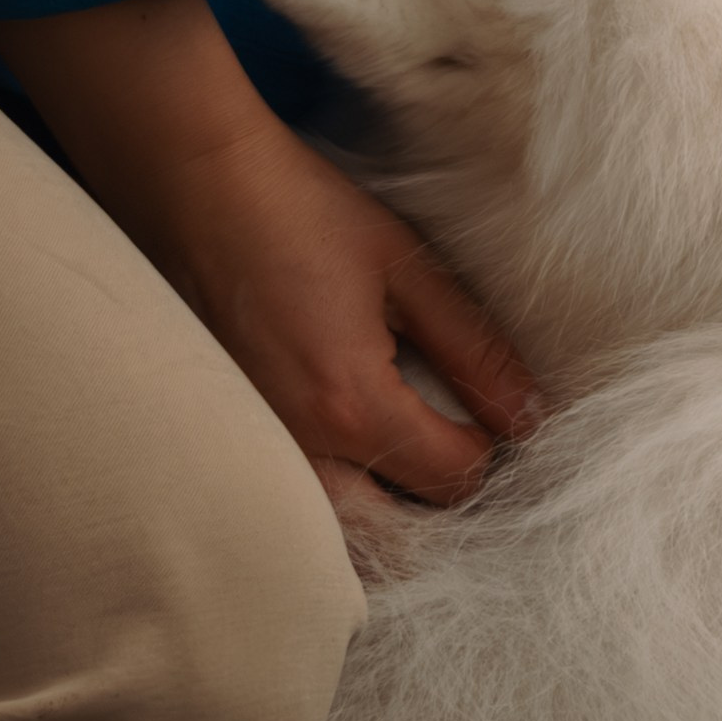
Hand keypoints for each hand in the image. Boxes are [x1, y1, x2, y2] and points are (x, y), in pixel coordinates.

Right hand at [0, 0, 539, 512]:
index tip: (496, 412)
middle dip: (441, 504)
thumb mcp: (405, 267)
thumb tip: (527, 414)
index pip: (452, 479)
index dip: (491, 450)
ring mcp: (255, 452)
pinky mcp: (228, 440)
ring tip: (417, 460)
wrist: (194, 185)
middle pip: (397, 535)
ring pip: (339, 534)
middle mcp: (298, 450)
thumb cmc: (300, 212)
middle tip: (464, 445)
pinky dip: (337, 505)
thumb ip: (472, 348)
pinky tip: (356, 459)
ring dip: (389, 515)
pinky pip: (295, 505)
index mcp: (351, 405)